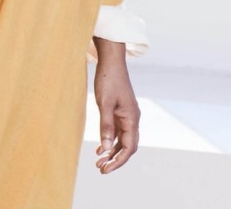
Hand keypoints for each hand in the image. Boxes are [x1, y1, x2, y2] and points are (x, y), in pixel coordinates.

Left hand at [93, 41, 139, 173]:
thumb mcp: (104, 103)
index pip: (129, 147)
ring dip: (111, 151)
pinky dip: (109, 140)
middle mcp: (132, 119)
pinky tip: (100, 148)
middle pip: (127, 146)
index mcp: (132, 118)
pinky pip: (117, 131)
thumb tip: (105, 149)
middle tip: (100, 169)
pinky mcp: (120, 110)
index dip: (118, 161)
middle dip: (115, 159)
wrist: (111, 60)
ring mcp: (127, 115)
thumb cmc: (108, 79)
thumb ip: (105, 126)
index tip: (106, 170)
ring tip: (98, 161)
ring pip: (121, 140)